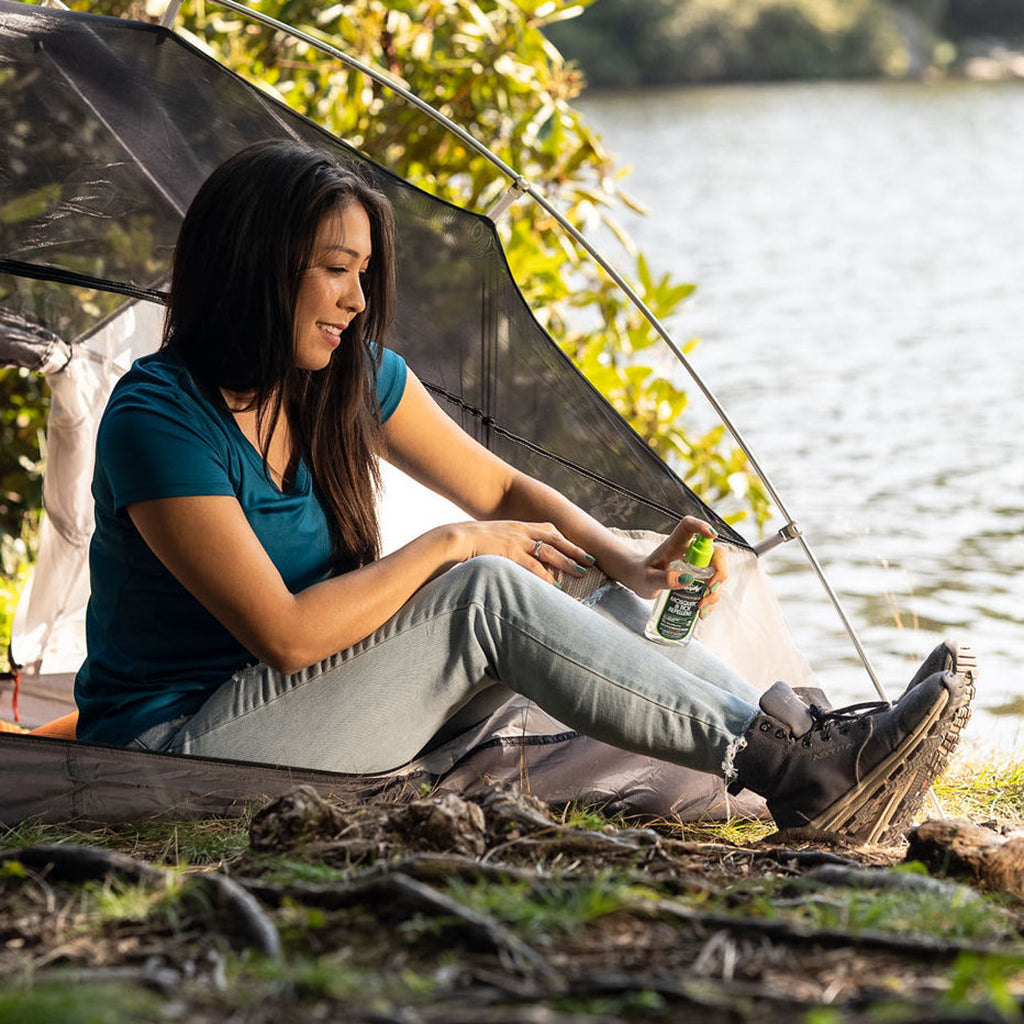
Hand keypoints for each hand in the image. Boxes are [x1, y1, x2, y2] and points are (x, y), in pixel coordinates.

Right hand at [447, 520, 595, 585]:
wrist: (455, 539)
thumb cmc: (471, 542)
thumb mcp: (493, 538)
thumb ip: (506, 545)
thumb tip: (513, 557)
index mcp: (518, 526)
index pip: (548, 530)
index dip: (565, 539)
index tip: (578, 548)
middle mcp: (520, 531)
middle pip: (555, 539)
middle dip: (574, 550)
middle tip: (591, 559)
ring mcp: (516, 542)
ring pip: (549, 552)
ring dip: (567, 562)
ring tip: (582, 572)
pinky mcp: (510, 553)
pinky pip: (534, 566)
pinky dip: (547, 576)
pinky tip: (556, 585)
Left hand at [623, 517, 727, 615]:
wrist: (641, 581)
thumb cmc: (643, 574)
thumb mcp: (648, 579)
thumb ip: (664, 579)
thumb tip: (687, 580)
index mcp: (675, 544)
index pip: (689, 526)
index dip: (702, 526)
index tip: (712, 536)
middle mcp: (691, 552)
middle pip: (716, 552)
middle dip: (720, 571)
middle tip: (710, 588)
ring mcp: (698, 565)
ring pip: (718, 572)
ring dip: (715, 590)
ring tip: (700, 606)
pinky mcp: (700, 578)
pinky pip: (713, 587)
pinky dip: (711, 599)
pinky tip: (701, 612)